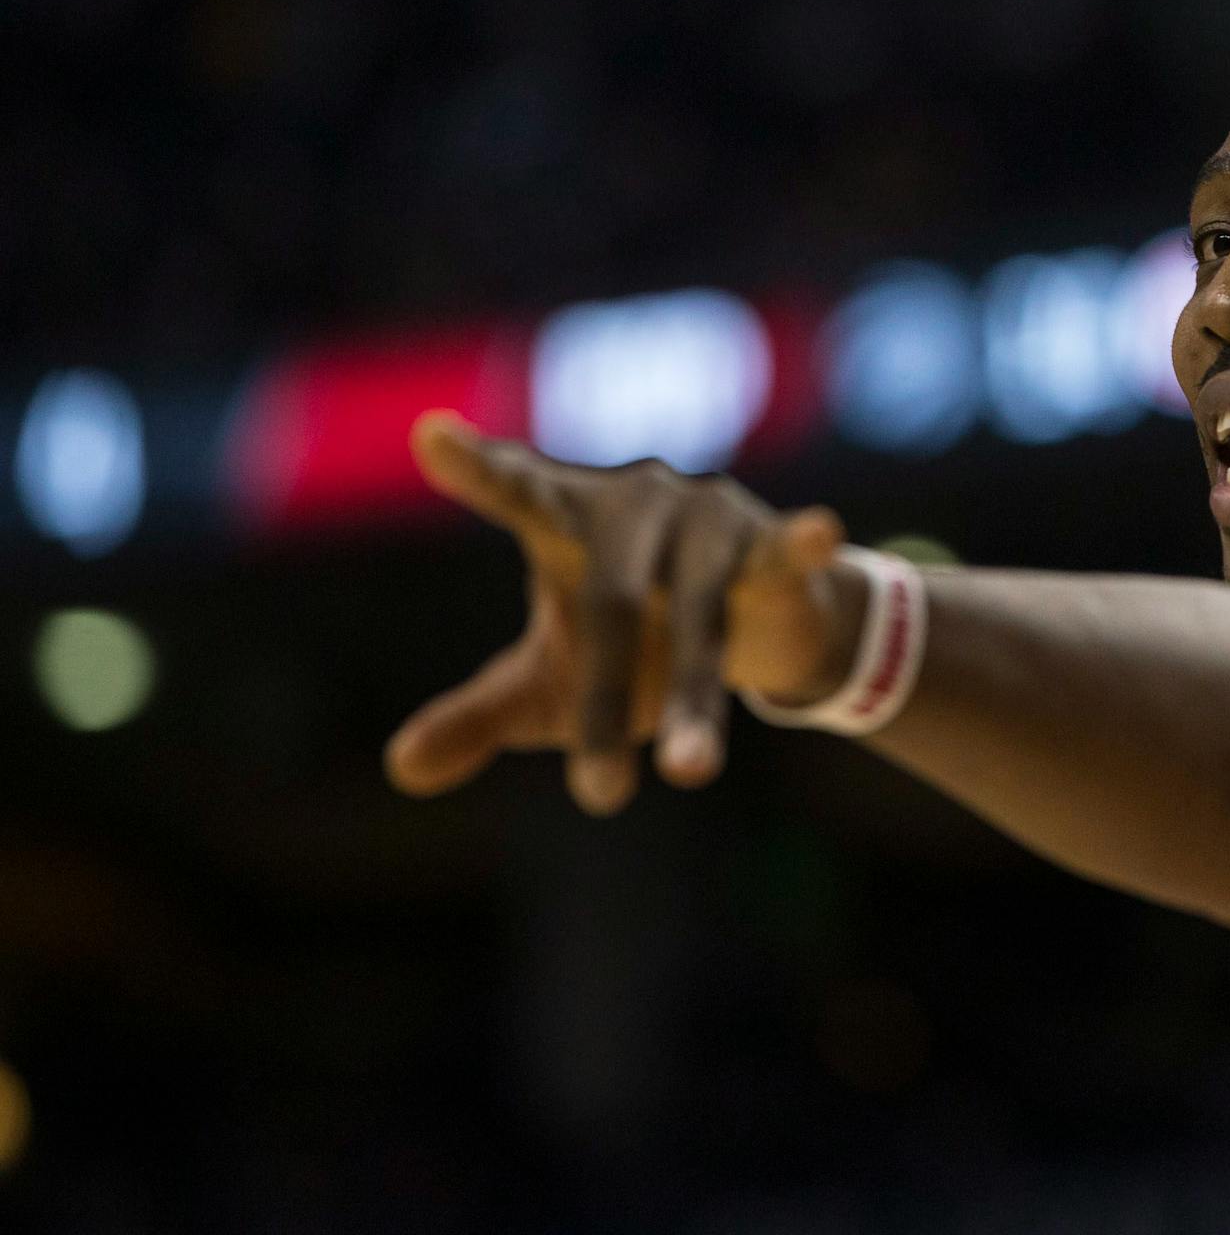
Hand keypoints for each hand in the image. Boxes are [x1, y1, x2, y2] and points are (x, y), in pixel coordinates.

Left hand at [383, 412, 864, 814]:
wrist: (752, 631)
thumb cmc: (631, 648)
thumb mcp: (551, 684)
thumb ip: (479, 716)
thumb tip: (401, 770)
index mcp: (565, 523)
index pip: (515, 495)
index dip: (478, 469)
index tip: (431, 436)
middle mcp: (632, 506)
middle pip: (611, 606)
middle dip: (606, 705)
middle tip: (598, 799)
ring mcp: (702, 519)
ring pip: (695, 619)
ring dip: (695, 700)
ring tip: (688, 774)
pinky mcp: (768, 543)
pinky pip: (783, 552)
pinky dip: (801, 544)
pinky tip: (823, 531)